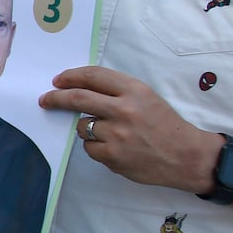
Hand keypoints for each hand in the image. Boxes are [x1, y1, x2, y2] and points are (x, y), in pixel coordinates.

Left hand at [40, 66, 220, 193]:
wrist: (187, 157)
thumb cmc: (166, 125)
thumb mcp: (146, 98)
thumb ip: (117, 92)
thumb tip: (79, 89)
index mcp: (134, 91)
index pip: (93, 76)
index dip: (71, 77)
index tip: (58, 80)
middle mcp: (124, 110)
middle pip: (77, 98)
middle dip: (56, 97)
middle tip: (46, 99)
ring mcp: (117, 134)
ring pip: (83, 126)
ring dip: (88, 128)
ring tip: (110, 133)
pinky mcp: (112, 156)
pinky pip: (90, 148)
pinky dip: (97, 147)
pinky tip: (116, 148)